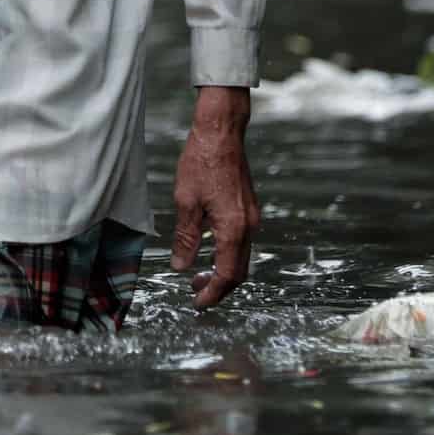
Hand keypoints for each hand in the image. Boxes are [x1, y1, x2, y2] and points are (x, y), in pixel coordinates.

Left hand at [170, 86, 260, 307]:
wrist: (222, 132)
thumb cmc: (202, 162)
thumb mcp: (186, 202)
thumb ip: (186, 238)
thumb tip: (181, 266)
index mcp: (233, 228)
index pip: (226, 274)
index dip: (212, 293)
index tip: (196, 302)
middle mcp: (249, 226)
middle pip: (239, 270)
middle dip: (219, 286)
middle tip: (196, 293)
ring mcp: (252, 216)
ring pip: (242, 256)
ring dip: (223, 270)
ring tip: (199, 275)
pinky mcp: (249, 207)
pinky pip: (242, 240)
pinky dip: (227, 253)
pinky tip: (208, 249)